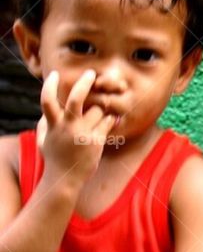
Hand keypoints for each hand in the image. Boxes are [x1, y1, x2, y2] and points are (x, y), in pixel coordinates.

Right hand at [38, 70, 115, 186]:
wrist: (65, 178)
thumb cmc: (55, 157)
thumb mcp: (44, 139)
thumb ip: (44, 124)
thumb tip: (45, 111)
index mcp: (53, 124)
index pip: (47, 101)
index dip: (49, 86)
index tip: (54, 74)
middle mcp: (67, 127)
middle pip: (76, 99)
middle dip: (84, 83)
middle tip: (91, 73)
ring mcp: (82, 134)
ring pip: (97, 110)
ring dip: (100, 111)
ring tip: (97, 122)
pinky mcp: (96, 141)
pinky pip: (107, 121)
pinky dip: (109, 120)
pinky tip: (108, 125)